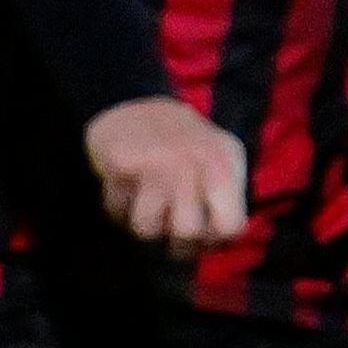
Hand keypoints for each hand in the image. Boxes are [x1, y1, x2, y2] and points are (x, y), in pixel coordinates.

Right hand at [85, 96, 248, 257]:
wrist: (132, 102)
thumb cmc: (186, 141)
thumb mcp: (224, 157)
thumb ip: (230, 196)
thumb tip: (223, 239)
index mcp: (222, 164)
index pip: (230, 226)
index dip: (215, 240)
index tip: (205, 236)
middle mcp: (190, 163)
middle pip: (186, 232)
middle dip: (179, 245)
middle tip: (174, 235)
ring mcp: (153, 164)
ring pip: (146, 228)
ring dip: (145, 227)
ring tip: (150, 211)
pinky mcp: (119, 165)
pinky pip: (117, 212)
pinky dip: (120, 211)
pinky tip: (128, 193)